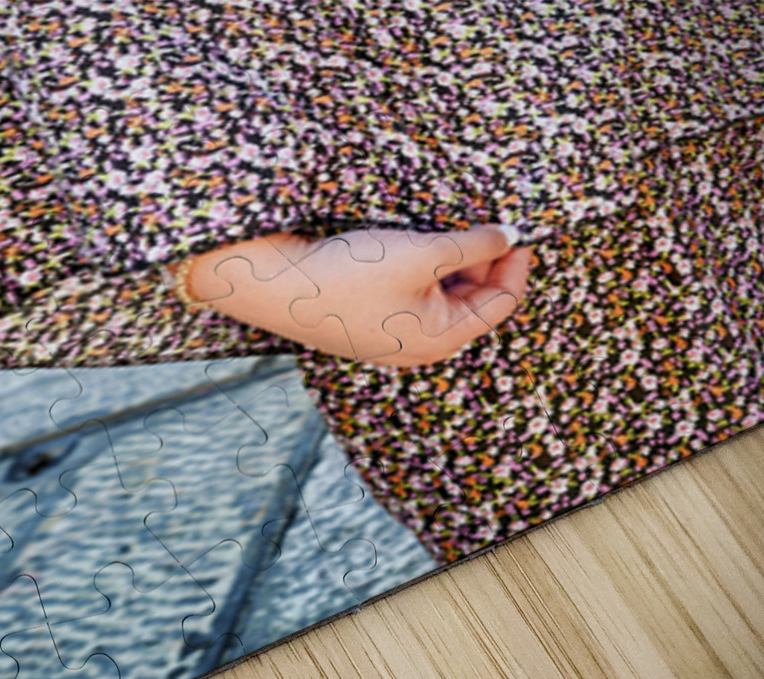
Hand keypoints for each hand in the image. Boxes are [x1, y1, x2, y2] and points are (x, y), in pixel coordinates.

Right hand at [185, 225, 533, 366]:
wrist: (274, 282)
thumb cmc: (348, 273)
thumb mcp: (421, 252)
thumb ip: (472, 244)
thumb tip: (509, 235)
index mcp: (440, 339)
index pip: (501, 302)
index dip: (515, 261)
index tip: (515, 225)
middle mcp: (417, 347)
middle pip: (472, 301)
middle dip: (480, 260)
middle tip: (475, 220)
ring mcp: (390, 336)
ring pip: (439, 296)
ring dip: (448, 262)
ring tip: (440, 230)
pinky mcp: (366, 321)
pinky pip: (409, 296)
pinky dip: (419, 270)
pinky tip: (407, 244)